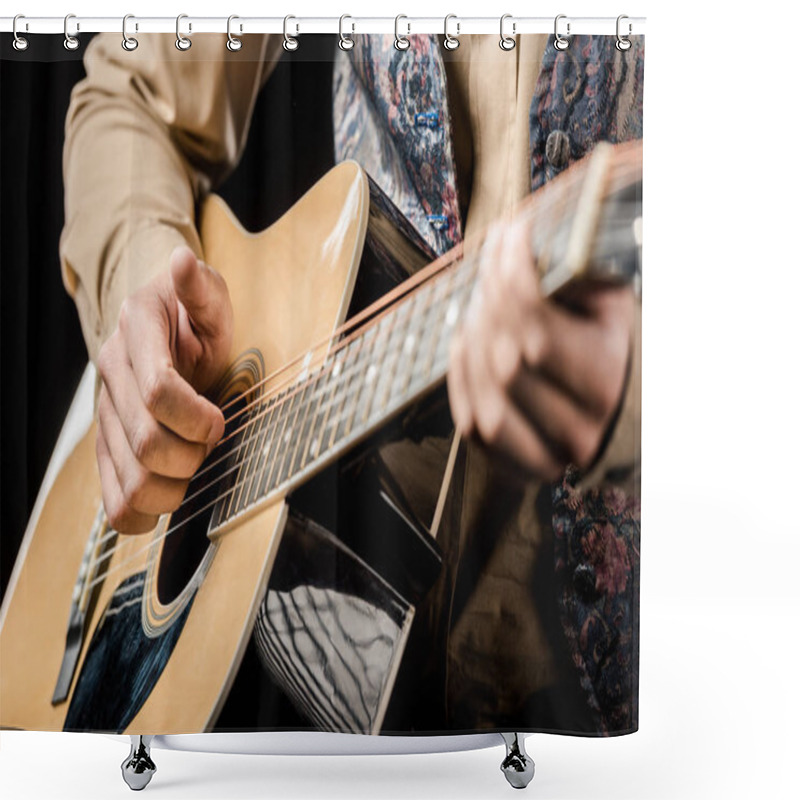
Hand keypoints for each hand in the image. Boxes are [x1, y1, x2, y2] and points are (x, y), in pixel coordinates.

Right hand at [96, 246, 233, 532]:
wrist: (160, 331)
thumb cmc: (193, 318)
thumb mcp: (208, 296)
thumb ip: (199, 287)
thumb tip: (183, 262)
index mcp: (137, 334)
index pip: (156, 390)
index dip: (196, 416)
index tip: (220, 420)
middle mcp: (112, 376)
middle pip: (144, 442)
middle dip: (192, 454)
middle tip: (211, 445)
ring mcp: (105, 415)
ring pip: (127, 480)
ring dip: (173, 489)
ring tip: (193, 468)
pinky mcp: (106, 446)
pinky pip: (112, 500)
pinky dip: (142, 513)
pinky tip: (168, 497)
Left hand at [447, 219, 633, 482]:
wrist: (629, 424)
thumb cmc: (622, 354)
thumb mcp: (616, 312)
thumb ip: (577, 280)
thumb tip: (521, 241)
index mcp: (608, 386)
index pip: (537, 330)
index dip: (512, 278)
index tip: (511, 234)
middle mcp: (576, 431)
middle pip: (505, 359)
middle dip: (490, 298)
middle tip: (492, 259)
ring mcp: (542, 456)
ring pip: (483, 391)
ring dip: (471, 334)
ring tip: (481, 297)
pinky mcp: (514, 467)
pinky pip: (469, 419)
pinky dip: (460, 371)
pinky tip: (467, 338)